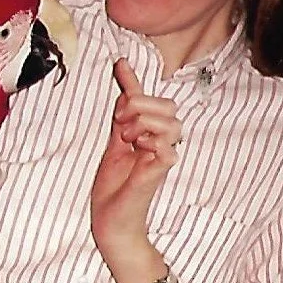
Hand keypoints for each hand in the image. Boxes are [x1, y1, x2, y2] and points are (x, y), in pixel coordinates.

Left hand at [91, 59, 180, 277]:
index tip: (120, 63)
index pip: (150, 100)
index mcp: (151, 134)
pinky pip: (168, 145)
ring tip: (127, 138)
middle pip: (168, 105)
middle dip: (140, 104)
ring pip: (171, 120)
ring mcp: (164, 156)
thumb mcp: (114, 142)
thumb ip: (121, 115)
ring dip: (143, 121)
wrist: (111, 219)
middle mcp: (162, 143)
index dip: (134, 81)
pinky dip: (151, 140)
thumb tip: (122, 83)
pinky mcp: (162, 169)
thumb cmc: (114, 187)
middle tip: (120, 122)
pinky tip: (137, 148)